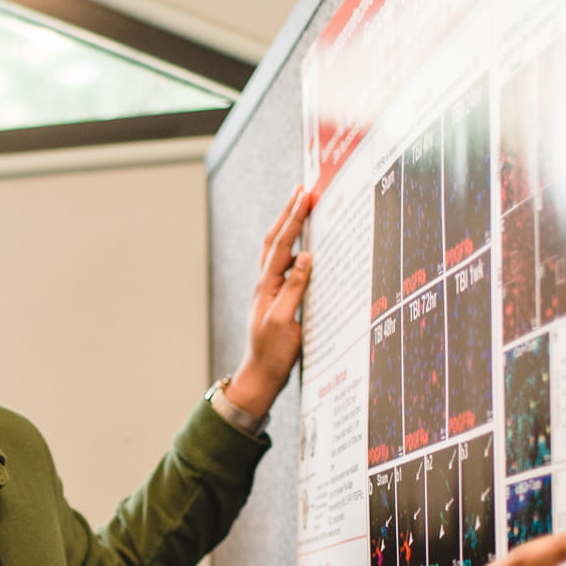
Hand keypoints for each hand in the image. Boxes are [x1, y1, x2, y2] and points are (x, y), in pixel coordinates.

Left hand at [225, 179, 317, 419]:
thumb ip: (293, 289)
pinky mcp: (277, 299)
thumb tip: (305, 257)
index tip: (304, 195)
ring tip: (302, 207)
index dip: (292, 219)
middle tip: (302, 189)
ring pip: (278, 252)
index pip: (280, 246)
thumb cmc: (272, 354)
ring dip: (289, 228)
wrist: (260, 376)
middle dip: (288, 213)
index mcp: (266, 287)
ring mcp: (270, 291)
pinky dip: (294, 250)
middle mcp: (265, 284)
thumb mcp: (284, 322)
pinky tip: (305, 247)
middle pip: (275, 241)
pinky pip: (285, 267)